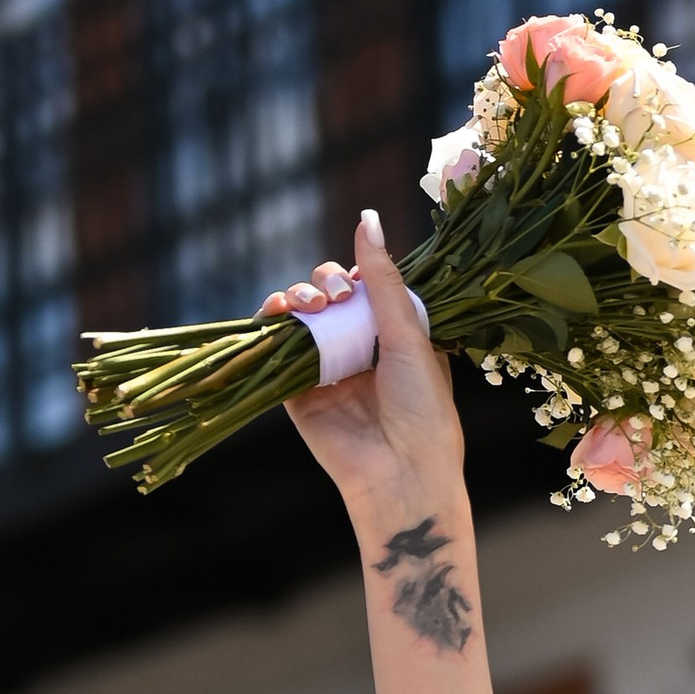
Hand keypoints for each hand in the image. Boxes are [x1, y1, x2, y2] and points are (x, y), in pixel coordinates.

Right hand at [265, 212, 463, 517]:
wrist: (401, 474)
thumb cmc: (422, 408)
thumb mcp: (408, 335)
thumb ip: (383, 280)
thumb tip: (366, 219)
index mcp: (394, 337)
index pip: (366, 288)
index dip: (358, 275)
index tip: (360, 281)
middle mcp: (360, 350)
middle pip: (330, 296)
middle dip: (327, 283)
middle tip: (337, 299)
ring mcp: (327, 369)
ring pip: (301, 316)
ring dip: (300, 297)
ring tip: (310, 305)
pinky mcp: (298, 391)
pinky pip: (277, 348)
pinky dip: (272, 322)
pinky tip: (278, 310)